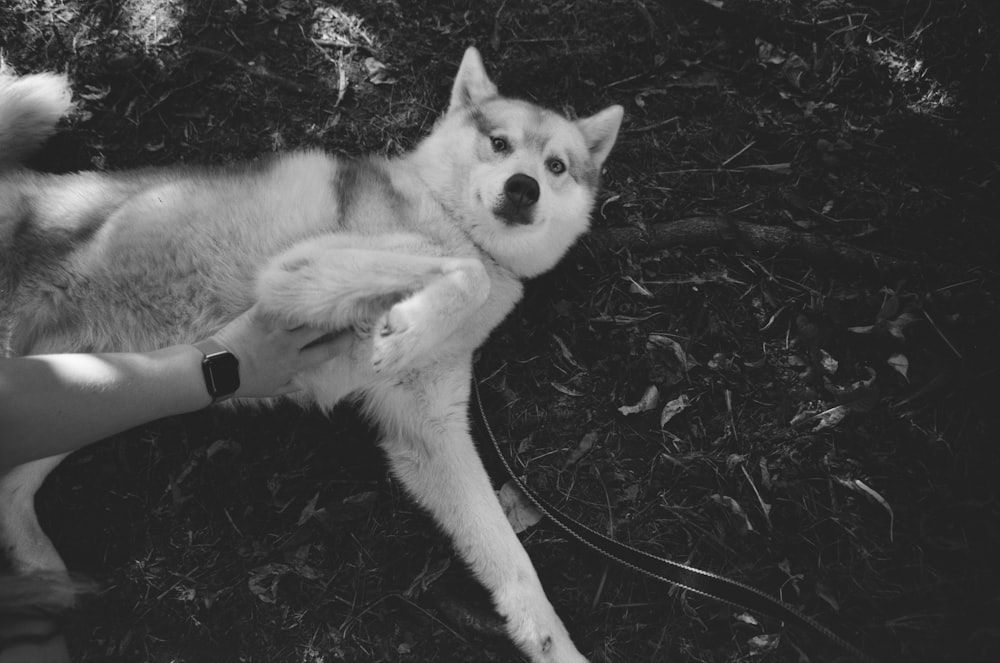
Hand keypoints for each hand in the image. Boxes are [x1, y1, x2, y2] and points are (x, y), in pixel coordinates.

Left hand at [209, 304, 350, 397]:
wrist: (217, 370)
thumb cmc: (244, 382)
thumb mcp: (271, 390)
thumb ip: (290, 386)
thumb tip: (304, 385)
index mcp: (294, 363)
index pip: (327, 351)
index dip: (343, 341)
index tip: (354, 333)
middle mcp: (289, 345)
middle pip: (320, 328)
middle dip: (336, 317)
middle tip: (347, 306)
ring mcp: (274, 329)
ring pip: (303, 313)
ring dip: (315, 303)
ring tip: (326, 292)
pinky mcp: (259, 316)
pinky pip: (278, 302)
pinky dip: (288, 292)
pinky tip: (298, 281)